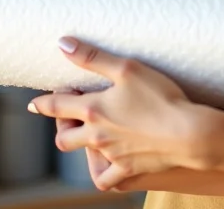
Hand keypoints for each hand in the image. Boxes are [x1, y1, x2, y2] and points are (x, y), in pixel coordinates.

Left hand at [28, 37, 218, 190]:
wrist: (186, 132)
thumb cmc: (158, 96)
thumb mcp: (126, 68)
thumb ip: (93, 57)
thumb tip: (62, 44)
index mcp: (92, 110)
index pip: (57, 106)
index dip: (44, 102)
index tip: (37, 102)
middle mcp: (96, 136)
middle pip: (64, 137)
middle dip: (61, 124)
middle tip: (67, 114)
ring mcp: (111, 155)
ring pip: (84, 157)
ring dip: (80, 145)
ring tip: (87, 134)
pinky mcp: (128, 169)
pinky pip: (107, 179)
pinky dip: (103, 171)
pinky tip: (107, 162)